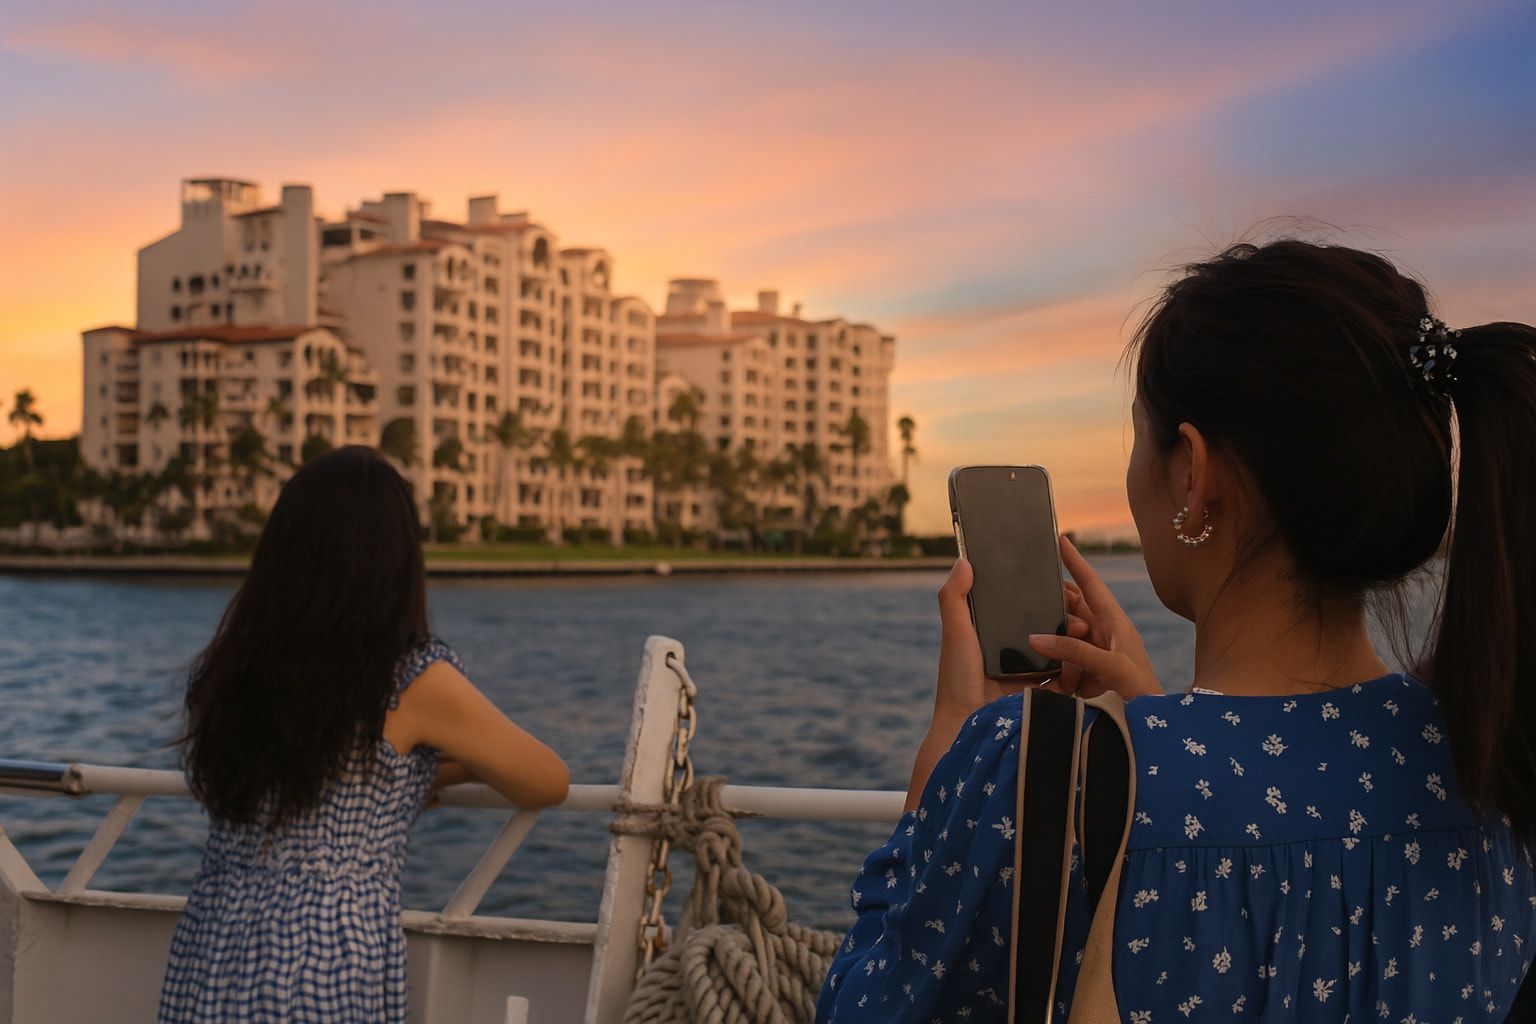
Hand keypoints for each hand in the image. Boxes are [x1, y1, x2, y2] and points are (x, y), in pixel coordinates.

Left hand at [909, 556, 1092, 812]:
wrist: (968, 725)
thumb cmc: (957, 677)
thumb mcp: (955, 632)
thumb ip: (955, 597)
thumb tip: (963, 560)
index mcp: (992, 636)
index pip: (1022, 609)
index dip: (1044, 598)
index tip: (1063, 587)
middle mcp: (1012, 653)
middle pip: (1047, 630)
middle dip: (1068, 620)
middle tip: (1082, 614)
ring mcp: (1029, 676)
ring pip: (1061, 652)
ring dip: (1077, 641)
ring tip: (1088, 631)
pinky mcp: (1042, 696)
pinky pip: (1066, 679)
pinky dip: (1079, 668)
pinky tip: (1089, 656)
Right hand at [1029, 535, 1161, 700]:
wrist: (1152, 725)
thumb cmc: (1143, 691)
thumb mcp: (1111, 666)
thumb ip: (1074, 650)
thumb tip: (1036, 636)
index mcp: (1114, 621)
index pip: (1090, 584)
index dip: (1075, 561)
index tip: (1060, 539)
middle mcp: (1102, 633)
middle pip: (1070, 608)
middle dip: (1052, 602)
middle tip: (1029, 593)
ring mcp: (1092, 653)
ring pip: (1061, 636)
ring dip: (1051, 640)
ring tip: (1038, 642)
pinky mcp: (1083, 675)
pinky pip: (1060, 663)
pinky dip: (1052, 668)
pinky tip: (1047, 674)